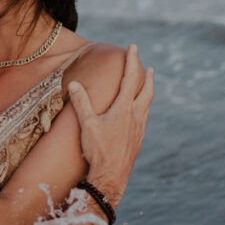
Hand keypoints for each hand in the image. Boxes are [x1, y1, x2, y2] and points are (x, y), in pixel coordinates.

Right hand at [69, 44, 153, 206]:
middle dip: (148, 78)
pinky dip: (143, 110)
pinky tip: (138, 115)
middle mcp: (136, 116)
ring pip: (147, 106)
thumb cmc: (99, 150)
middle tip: (149, 68)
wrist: (112, 177)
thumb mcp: (87, 124)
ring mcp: (139, 129)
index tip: (133, 47)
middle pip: (147, 91)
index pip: (130, 78)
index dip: (132, 61)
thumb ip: (81, 102)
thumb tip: (74, 84)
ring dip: (147, 94)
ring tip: (146, 88)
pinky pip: (144, 119)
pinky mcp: (138, 141)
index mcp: (124, 109)